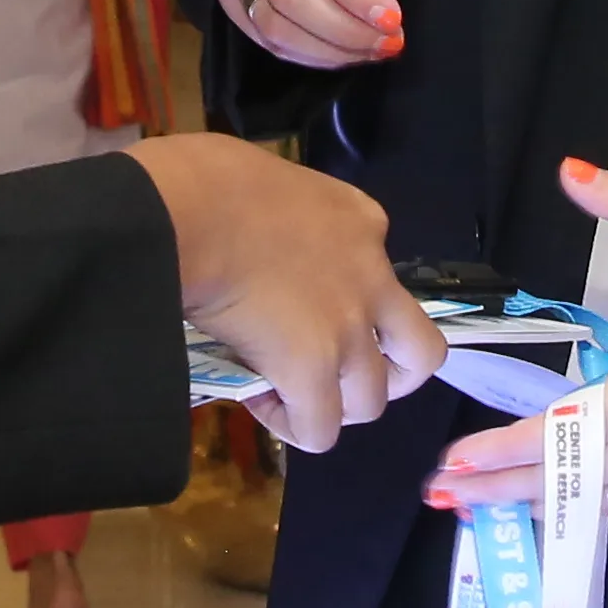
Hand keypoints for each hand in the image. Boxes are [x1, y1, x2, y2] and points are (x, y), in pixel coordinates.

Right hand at [126, 137, 440, 453]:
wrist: (187, 210)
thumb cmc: (203, 178)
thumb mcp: (266, 179)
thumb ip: (279, 215)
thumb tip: (240, 241)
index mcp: (360, 222)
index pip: (380, 271)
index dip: (347, 299)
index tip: (298, 304)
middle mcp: (372, 278)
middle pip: (419, 351)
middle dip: (392, 374)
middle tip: (343, 376)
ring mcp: (349, 327)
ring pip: (372, 399)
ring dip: (336, 405)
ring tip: (292, 394)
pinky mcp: (314, 368)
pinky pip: (321, 429)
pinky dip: (295, 427)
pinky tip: (260, 404)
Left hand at [428, 161, 607, 517]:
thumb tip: (571, 171)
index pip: (571, 428)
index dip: (509, 451)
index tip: (456, 461)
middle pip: (579, 477)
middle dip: (506, 490)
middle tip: (444, 495)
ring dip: (547, 504)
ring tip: (488, 505)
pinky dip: (599, 504)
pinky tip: (566, 501)